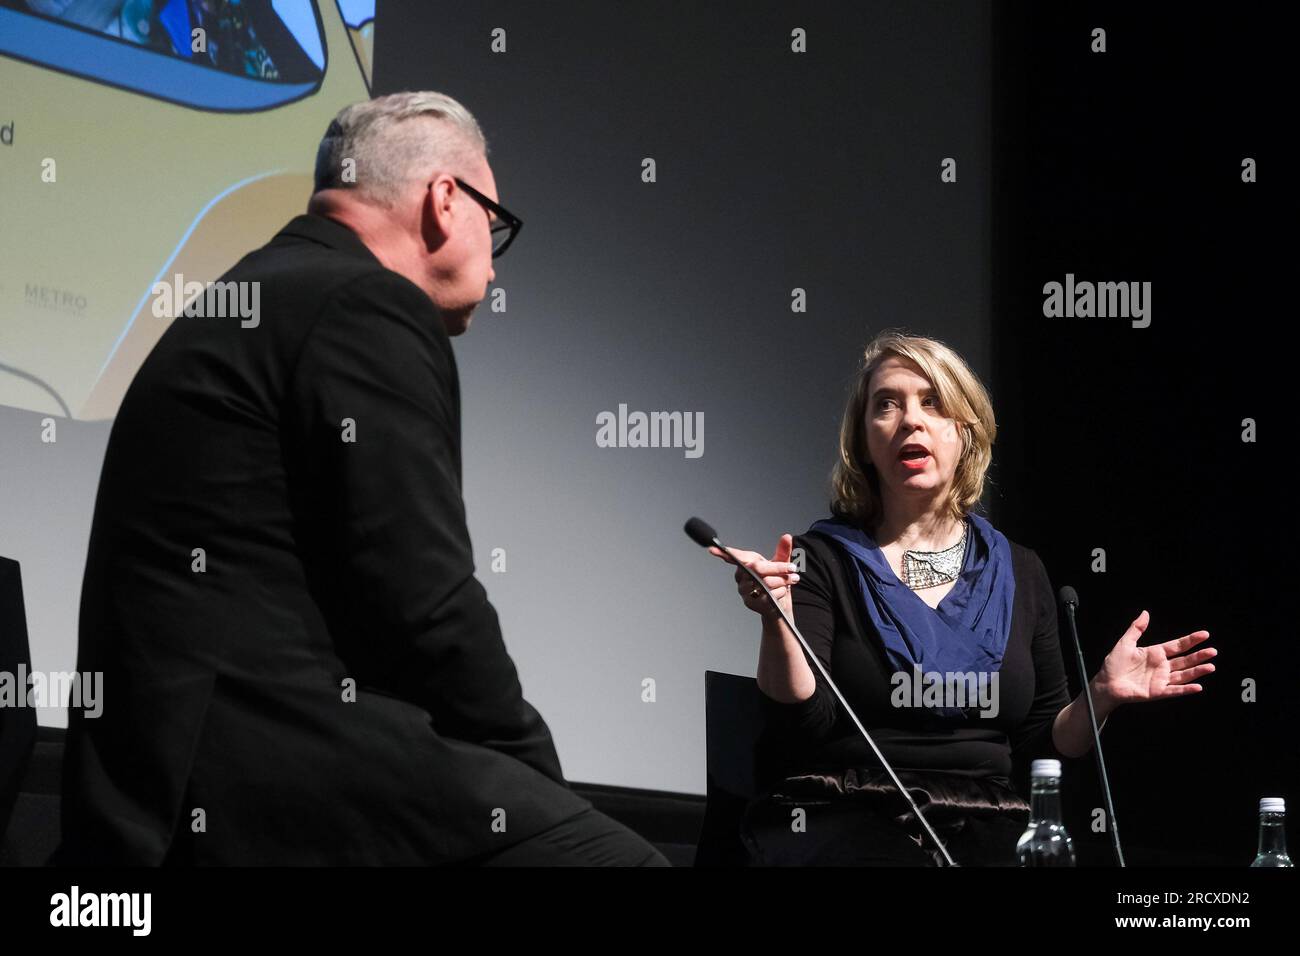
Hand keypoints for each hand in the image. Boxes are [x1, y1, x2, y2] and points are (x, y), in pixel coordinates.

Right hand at [707, 533, 799, 622]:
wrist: (779, 604)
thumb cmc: (777, 581)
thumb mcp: (781, 563)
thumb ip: (783, 550)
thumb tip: (787, 536)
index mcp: (746, 563)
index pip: (734, 557)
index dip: (723, 553)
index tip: (712, 549)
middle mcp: (741, 577)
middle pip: (758, 568)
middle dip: (778, 568)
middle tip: (792, 568)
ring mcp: (744, 590)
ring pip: (766, 582)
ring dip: (782, 581)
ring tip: (789, 581)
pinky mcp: (751, 602)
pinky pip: (769, 594)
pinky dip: (781, 592)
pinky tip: (781, 593)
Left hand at [1093, 610, 1215, 707]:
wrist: (1105, 684)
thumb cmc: (1114, 664)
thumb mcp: (1125, 643)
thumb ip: (1136, 629)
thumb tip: (1145, 613)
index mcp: (1155, 653)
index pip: (1177, 645)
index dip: (1191, 640)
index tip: (1205, 634)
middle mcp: (1162, 667)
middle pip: (1185, 660)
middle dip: (1199, 656)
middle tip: (1213, 651)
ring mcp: (1161, 680)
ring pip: (1184, 675)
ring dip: (1197, 671)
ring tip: (1211, 666)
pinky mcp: (1157, 692)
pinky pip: (1174, 690)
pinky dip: (1186, 689)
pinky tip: (1198, 686)